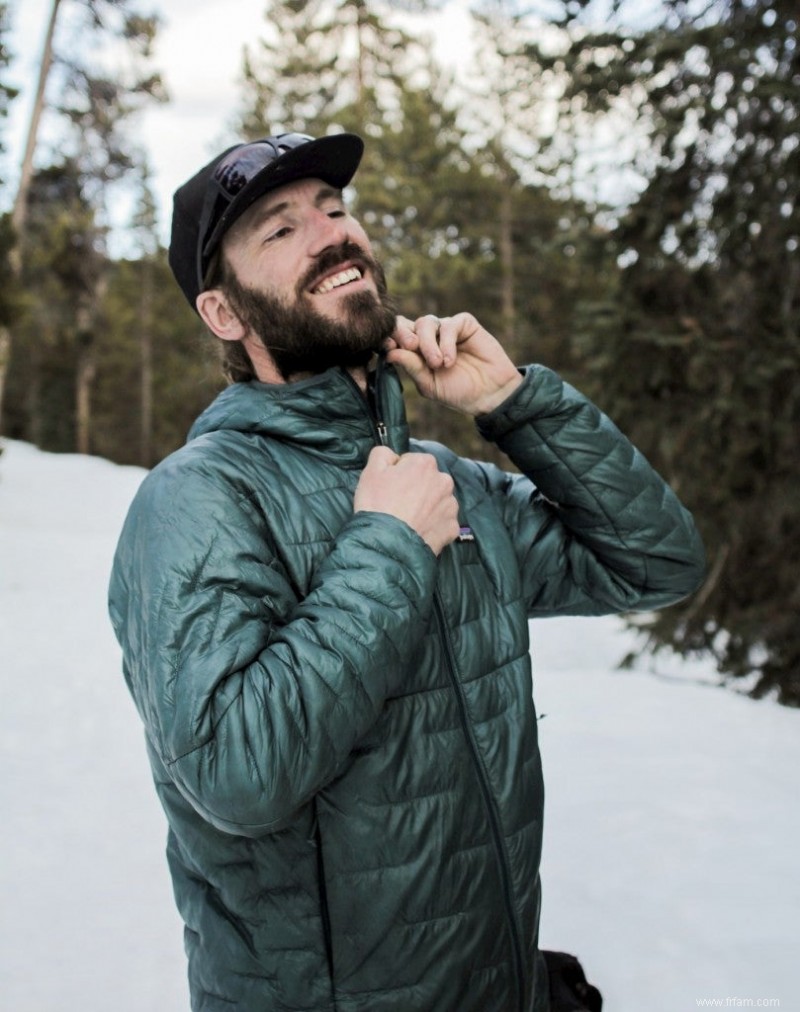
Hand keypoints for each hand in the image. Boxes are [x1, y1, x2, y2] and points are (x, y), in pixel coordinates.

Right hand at [354, 446, 459, 555]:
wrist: (387, 544)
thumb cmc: (377, 505)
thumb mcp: (371, 470)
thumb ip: (383, 453)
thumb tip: (392, 455)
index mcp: (425, 463)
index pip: (411, 463)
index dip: (398, 475)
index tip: (390, 488)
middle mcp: (444, 481)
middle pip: (428, 481)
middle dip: (416, 490)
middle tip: (398, 505)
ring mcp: (450, 506)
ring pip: (437, 502)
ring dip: (426, 507)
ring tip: (407, 520)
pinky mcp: (452, 528)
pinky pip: (442, 523)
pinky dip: (432, 526)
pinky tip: (417, 531)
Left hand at [385, 313, 521, 415]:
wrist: (490, 394)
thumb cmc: (458, 392)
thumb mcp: (430, 385)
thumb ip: (412, 368)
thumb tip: (390, 353)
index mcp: (415, 352)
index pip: (396, 337)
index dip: (389, 337)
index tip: (387, 345)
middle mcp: (428, 337)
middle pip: (407, 324)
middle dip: (405, 333)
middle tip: (411, 347)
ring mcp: (445, 329)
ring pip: (426, 322)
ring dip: (428, 343)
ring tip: (438, 364)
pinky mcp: (465, 324)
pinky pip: (449, 324)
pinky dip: (447, 342)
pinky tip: (450, 360)